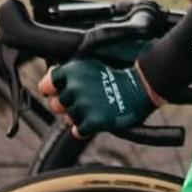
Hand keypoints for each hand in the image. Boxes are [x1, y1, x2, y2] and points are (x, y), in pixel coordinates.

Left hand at [39, 58, 154, 135]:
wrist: (144, 85)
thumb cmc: (122, 70)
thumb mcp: (93, 60)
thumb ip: (71, 68)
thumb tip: (52, 75)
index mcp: (73, 69)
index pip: (47, 85)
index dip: (54, 90)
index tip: (61, 91)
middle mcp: (75, 87)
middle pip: (56, 104)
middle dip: (67, 104)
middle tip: (85, 100)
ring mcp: (84, 105)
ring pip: (67, 118)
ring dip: (78, 116)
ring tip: (94, 108)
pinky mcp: (93, 121)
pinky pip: (78, 130)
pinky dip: (85, 128)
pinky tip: (96, 119)